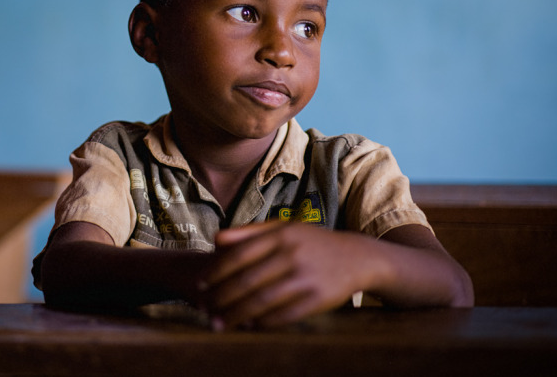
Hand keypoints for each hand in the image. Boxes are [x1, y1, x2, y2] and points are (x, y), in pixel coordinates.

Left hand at [200, 221, 377, 328]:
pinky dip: (263, 323)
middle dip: (221, 297)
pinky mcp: (318, 298)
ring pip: (263, 300)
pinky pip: (284, 315)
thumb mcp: (283, 228)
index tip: (199, 284)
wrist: (357, 257)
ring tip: (220, 323)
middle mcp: (292, 255)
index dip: (216, 271)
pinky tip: (248, 327)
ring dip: (237, 315)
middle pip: (247, 280)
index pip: (239, 254)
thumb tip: (215, 239)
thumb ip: (248, 233)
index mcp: (280, 235)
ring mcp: (306, 277)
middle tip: (204, 309)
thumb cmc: (311, 243)